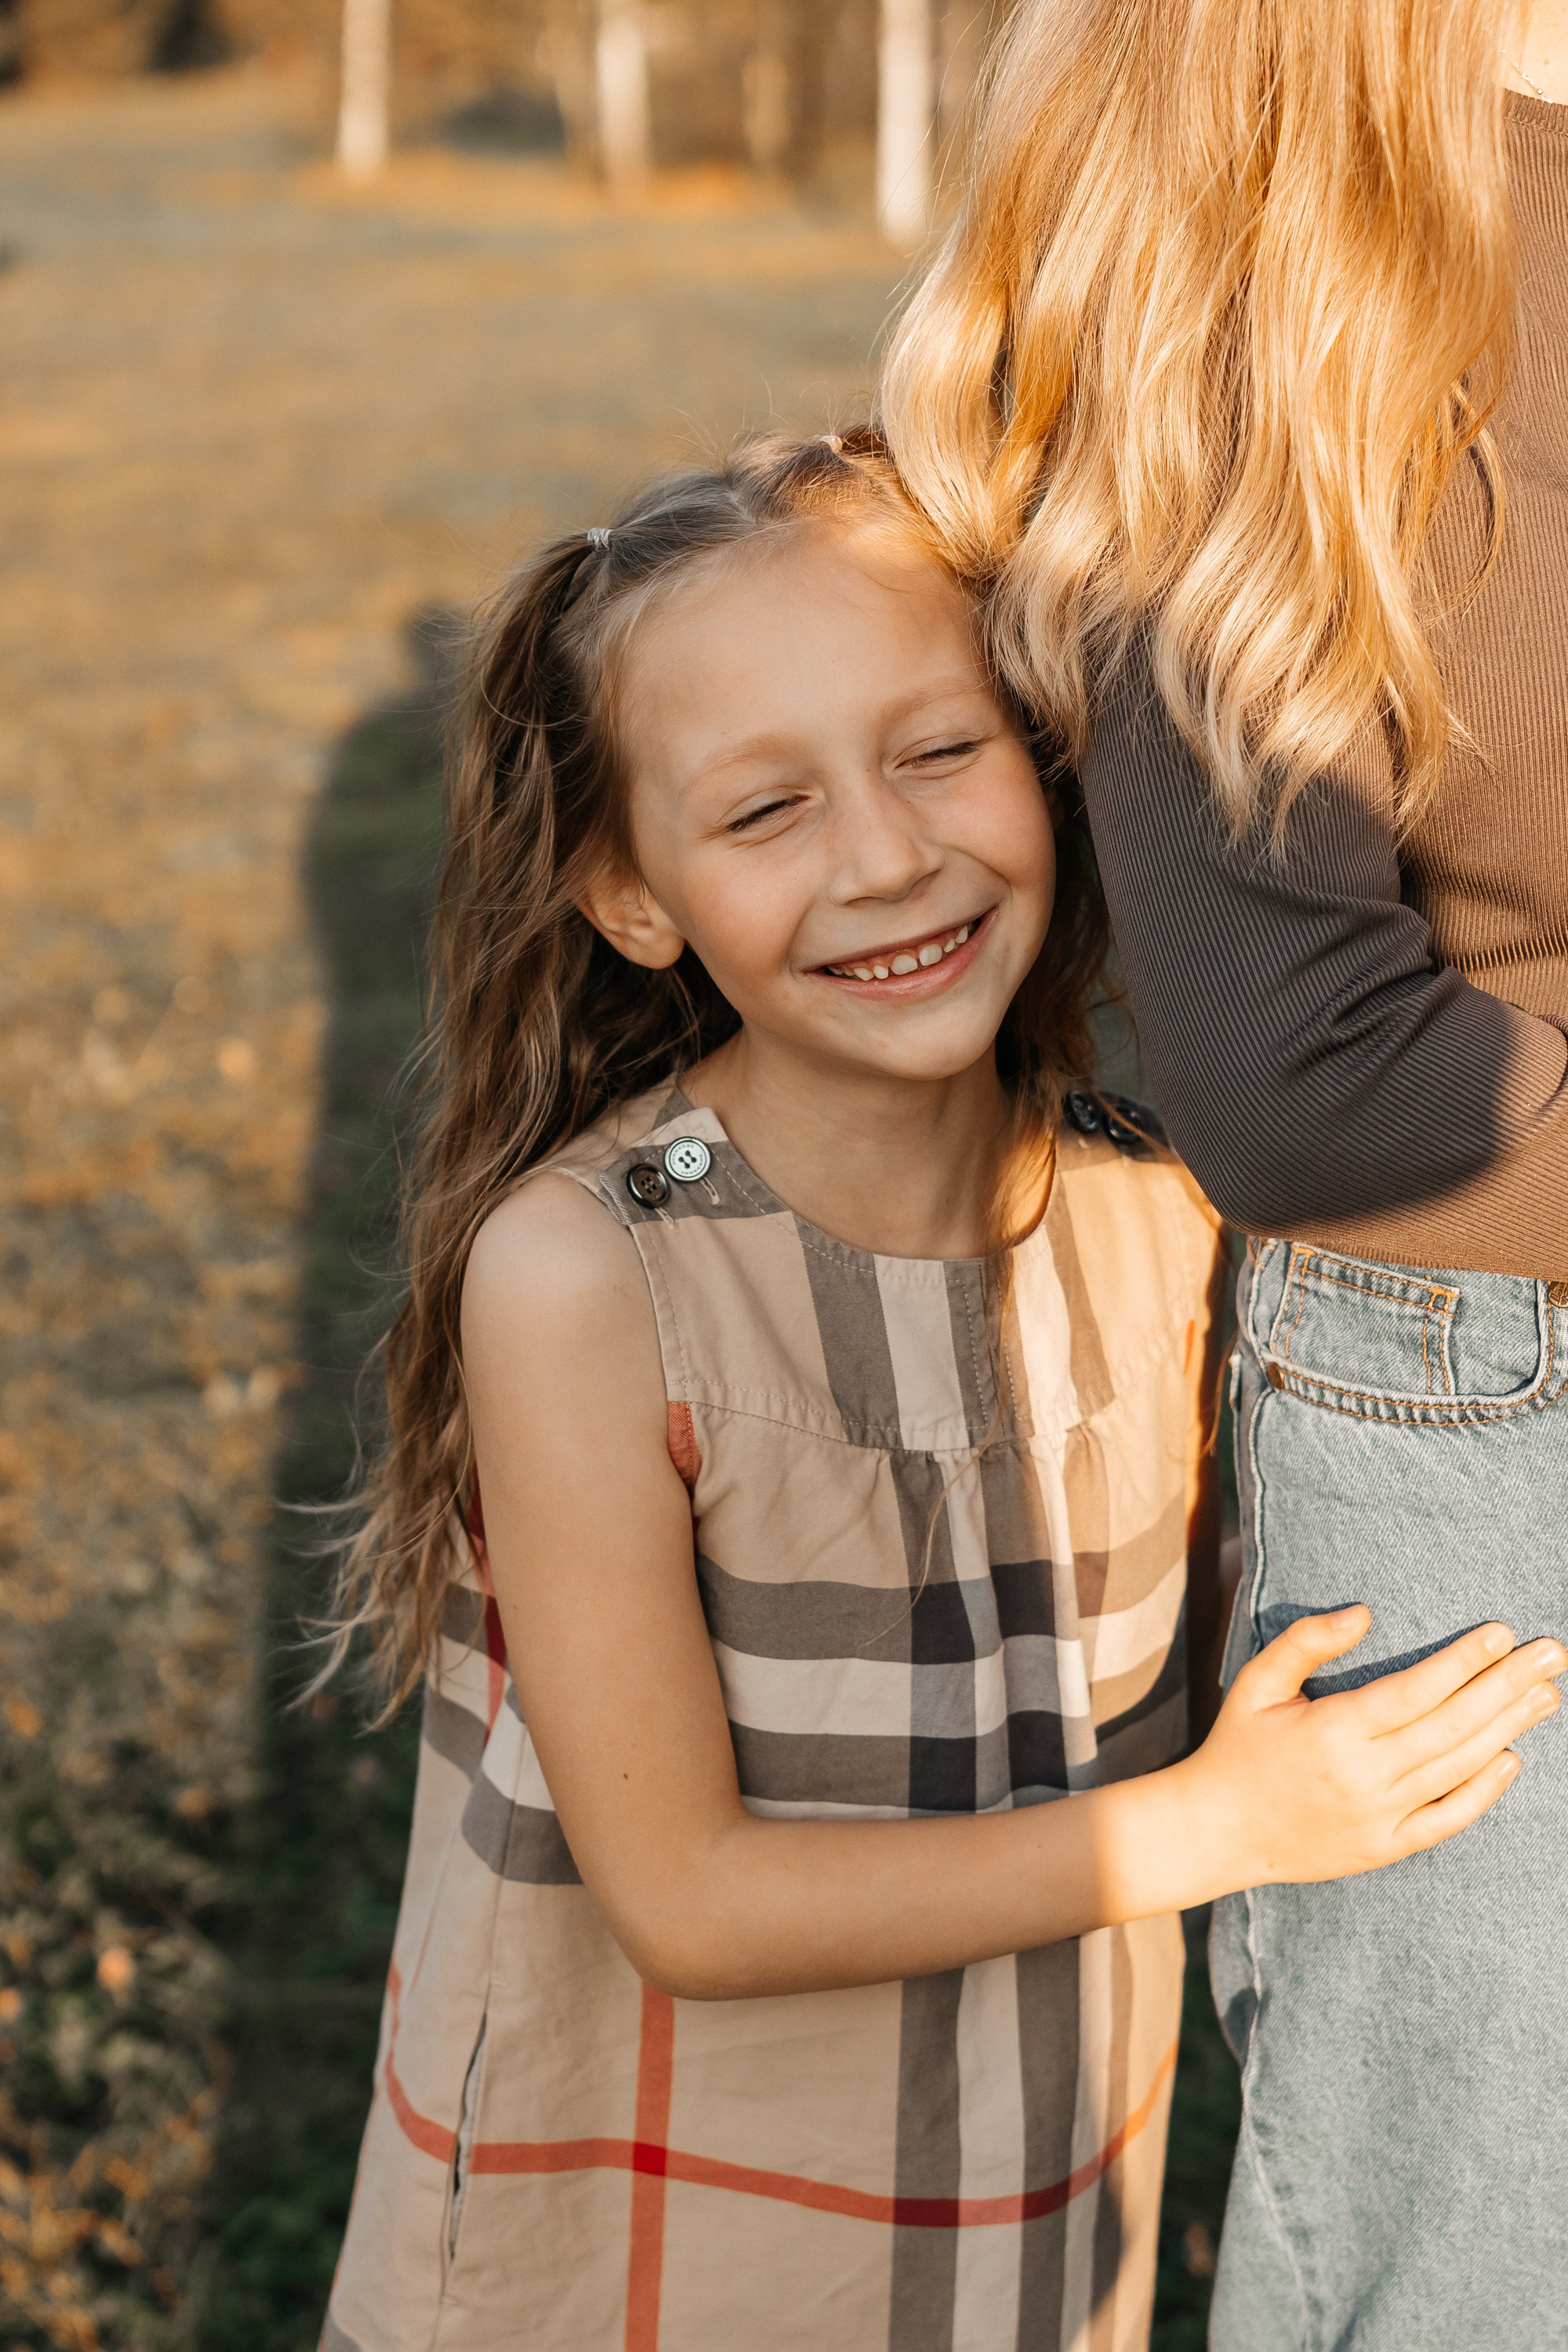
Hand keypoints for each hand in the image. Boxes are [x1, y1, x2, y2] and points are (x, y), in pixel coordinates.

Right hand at [1183, 1609, 1565, 1890]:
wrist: (1218, 1831)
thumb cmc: (1238, 1746)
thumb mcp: (1256, 1682)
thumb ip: (1305, 1642)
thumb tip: (1363, 1613)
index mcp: (1333, 1731)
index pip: (1415, 1690)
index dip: (1462, 1661)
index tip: (1501, 1633)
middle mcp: (1364, 1776)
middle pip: (1452, 1726)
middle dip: (1507, 1686)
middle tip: (1552, 1655)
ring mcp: (1379, 1817)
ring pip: (1458, 1767)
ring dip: (1507, 1728)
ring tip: (1546, 1695)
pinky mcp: (1385, 1848)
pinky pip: (1447, 1819)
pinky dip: (1483, 1791)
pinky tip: (1511, 1757)